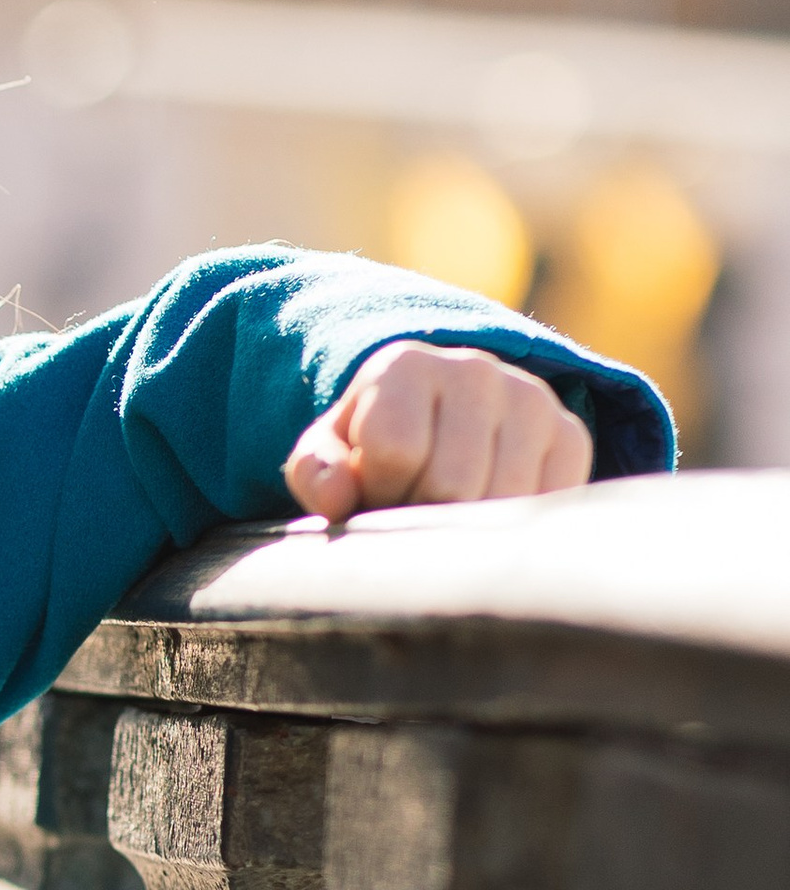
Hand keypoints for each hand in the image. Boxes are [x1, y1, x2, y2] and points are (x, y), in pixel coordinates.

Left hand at [283, 342, 592, 520]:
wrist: (440, 424)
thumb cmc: (372, 449)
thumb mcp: (330, 456)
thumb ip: (318, 473)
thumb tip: (337, 499)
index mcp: (405, 365)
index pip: (394, 449)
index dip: (377, 489)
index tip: (375, 488)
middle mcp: (476, 370)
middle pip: (450, 482)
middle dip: (422, 512)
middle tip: (413, 506)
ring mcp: (531, 399)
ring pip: (502, 500)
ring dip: (466, 524)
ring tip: (446, 507)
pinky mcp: (570, 434)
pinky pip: (546, 502)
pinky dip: (511, 524)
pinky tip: (487, 508)